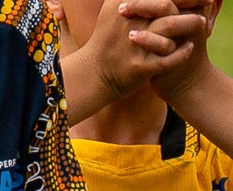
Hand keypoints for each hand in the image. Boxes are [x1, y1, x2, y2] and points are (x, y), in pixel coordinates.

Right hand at [62, 0, 206, 106]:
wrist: (92, 75)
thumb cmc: (107, 40)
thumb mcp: (113, 8)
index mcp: (124, 4)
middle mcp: (130, 22)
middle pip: (167, 5)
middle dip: (191, 2)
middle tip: (206, 2)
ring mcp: (135, 44)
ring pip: (171, 27)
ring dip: (190, 24)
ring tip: (201, 24)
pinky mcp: (139, 66)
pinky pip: (167, 58)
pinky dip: (181, 53)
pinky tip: (189, 49)